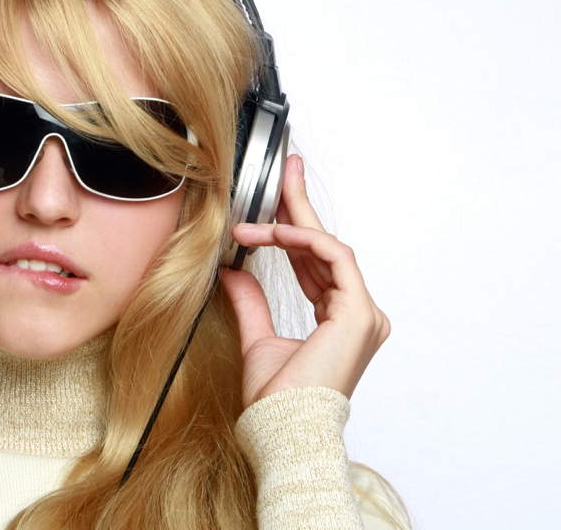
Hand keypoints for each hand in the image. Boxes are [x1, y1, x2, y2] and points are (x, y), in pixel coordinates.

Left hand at [220, 154, 389, 407]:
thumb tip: (232, 272)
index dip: (293, 230)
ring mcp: (363, 313)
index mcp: (338, 320)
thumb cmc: (277, 399)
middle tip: (287, 168)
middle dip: (301, 206)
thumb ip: (250, 302)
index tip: (277, 200)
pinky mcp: (359, 312)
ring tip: (265, 199)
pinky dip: (302, 241)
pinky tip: (272, 232)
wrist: (282, 427)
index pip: (313, 263)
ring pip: (328, 246)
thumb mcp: (257, 338)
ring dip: (292, 220)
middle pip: (323, 247)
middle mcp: (356, 313)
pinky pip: (334, 258)